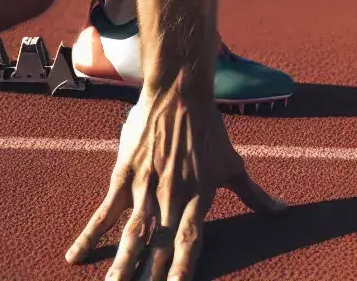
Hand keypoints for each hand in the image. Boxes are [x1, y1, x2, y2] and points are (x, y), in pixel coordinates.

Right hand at [68, 87, 285, 280]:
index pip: (191, 241)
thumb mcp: (233, 164)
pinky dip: (90, 234)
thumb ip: (253, 194)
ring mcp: (146, 187)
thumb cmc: (208, 129)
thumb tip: (281, 212)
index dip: (184, 268)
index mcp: (199, 197)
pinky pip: (105, 211)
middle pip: (160, 245)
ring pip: (133, 233)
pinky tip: (75, 256)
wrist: (179, 92)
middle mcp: (172, 197)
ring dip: (122, 262)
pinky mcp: (124, 175)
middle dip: (150, 273)